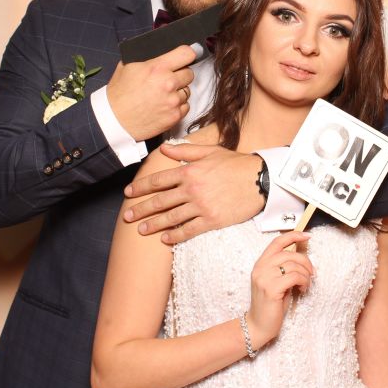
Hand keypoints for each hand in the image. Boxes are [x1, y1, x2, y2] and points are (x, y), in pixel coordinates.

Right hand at [106, 45, 195, 140]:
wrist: (114, 121)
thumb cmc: (119, 94)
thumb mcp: (127, 67)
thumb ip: (147, 59)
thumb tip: (160, 53)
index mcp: (157, 68)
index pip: (187, 53)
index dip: (187, 54)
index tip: (185, 57)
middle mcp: (168, 83)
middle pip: (189, 73)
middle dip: (180, 75)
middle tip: (168, 80)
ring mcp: (173, 101)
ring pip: (187, 91)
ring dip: (178, 92)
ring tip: (162, 96)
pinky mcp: (175, 116)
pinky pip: (185, 106)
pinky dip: (177, 106)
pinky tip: (164, 106)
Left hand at [122, 144, 264, 243]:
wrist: (260, 179)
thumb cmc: (236, 163)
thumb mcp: (210, 151)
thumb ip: (185, 151)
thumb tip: (164, 148)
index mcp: (190, 171)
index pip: (159, 181)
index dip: (141, 187)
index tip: (129, 193)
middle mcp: (192, 189)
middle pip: (160, 201)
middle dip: (141, 209)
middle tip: (127, 216)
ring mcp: (202, 206)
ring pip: (171, 217)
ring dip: (154, 224)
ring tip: (141, 230)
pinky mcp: (212, 220)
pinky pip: (189, 230)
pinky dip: (176, 236)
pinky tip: (165, 240)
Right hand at [246, 231, 312, 348]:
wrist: (259, 325)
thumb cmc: (270, 304)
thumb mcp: (276, 281)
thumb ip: (284, 268)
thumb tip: (302, 257)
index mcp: (260, 264)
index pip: (276, 242)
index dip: (293, 236)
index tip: (307, 236)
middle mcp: (260, 268)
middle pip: (289, 254)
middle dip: (306, 262)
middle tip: (312, 273)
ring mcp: (264, 278)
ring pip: (294, 266)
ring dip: (306, 275)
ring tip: (306, 284)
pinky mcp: (271, 289)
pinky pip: (295, 277)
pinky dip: (304, 282)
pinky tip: (303, 289)